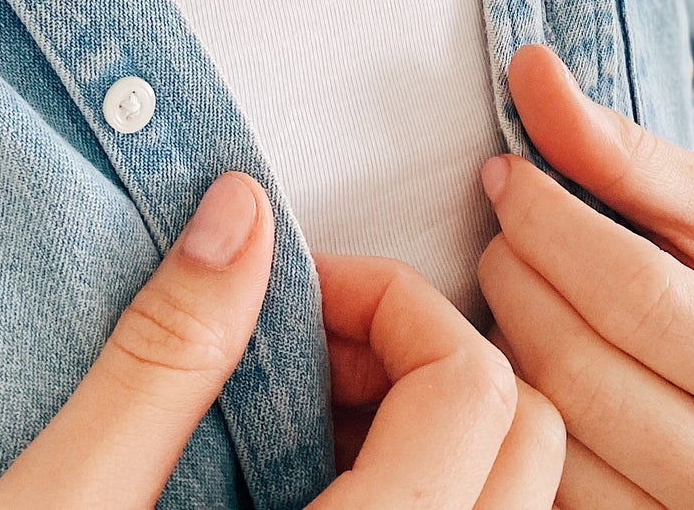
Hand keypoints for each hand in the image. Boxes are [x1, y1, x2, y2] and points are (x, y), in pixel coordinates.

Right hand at [0, 169, 564, 508]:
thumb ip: (168, 358)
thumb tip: (239, 212)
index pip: (473, 390)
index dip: (391, 301)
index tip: (290, 298)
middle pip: (525, 444)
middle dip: (426, 355)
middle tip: (303, 350)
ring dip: (436, 429)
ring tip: (307, 421)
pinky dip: (427, 495)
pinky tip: (317, 496)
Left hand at [476, 45, 693, 509]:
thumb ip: (621, 149)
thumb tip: (531, 68)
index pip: (640, 292)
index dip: (551, 221)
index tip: (505, 172)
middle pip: (584, 364)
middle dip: (515, 277)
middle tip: (500, 231)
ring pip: (550, 429)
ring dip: (499, 341)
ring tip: (510, 289)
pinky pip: (541, 482)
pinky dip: (511, 409)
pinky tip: (515, 361)